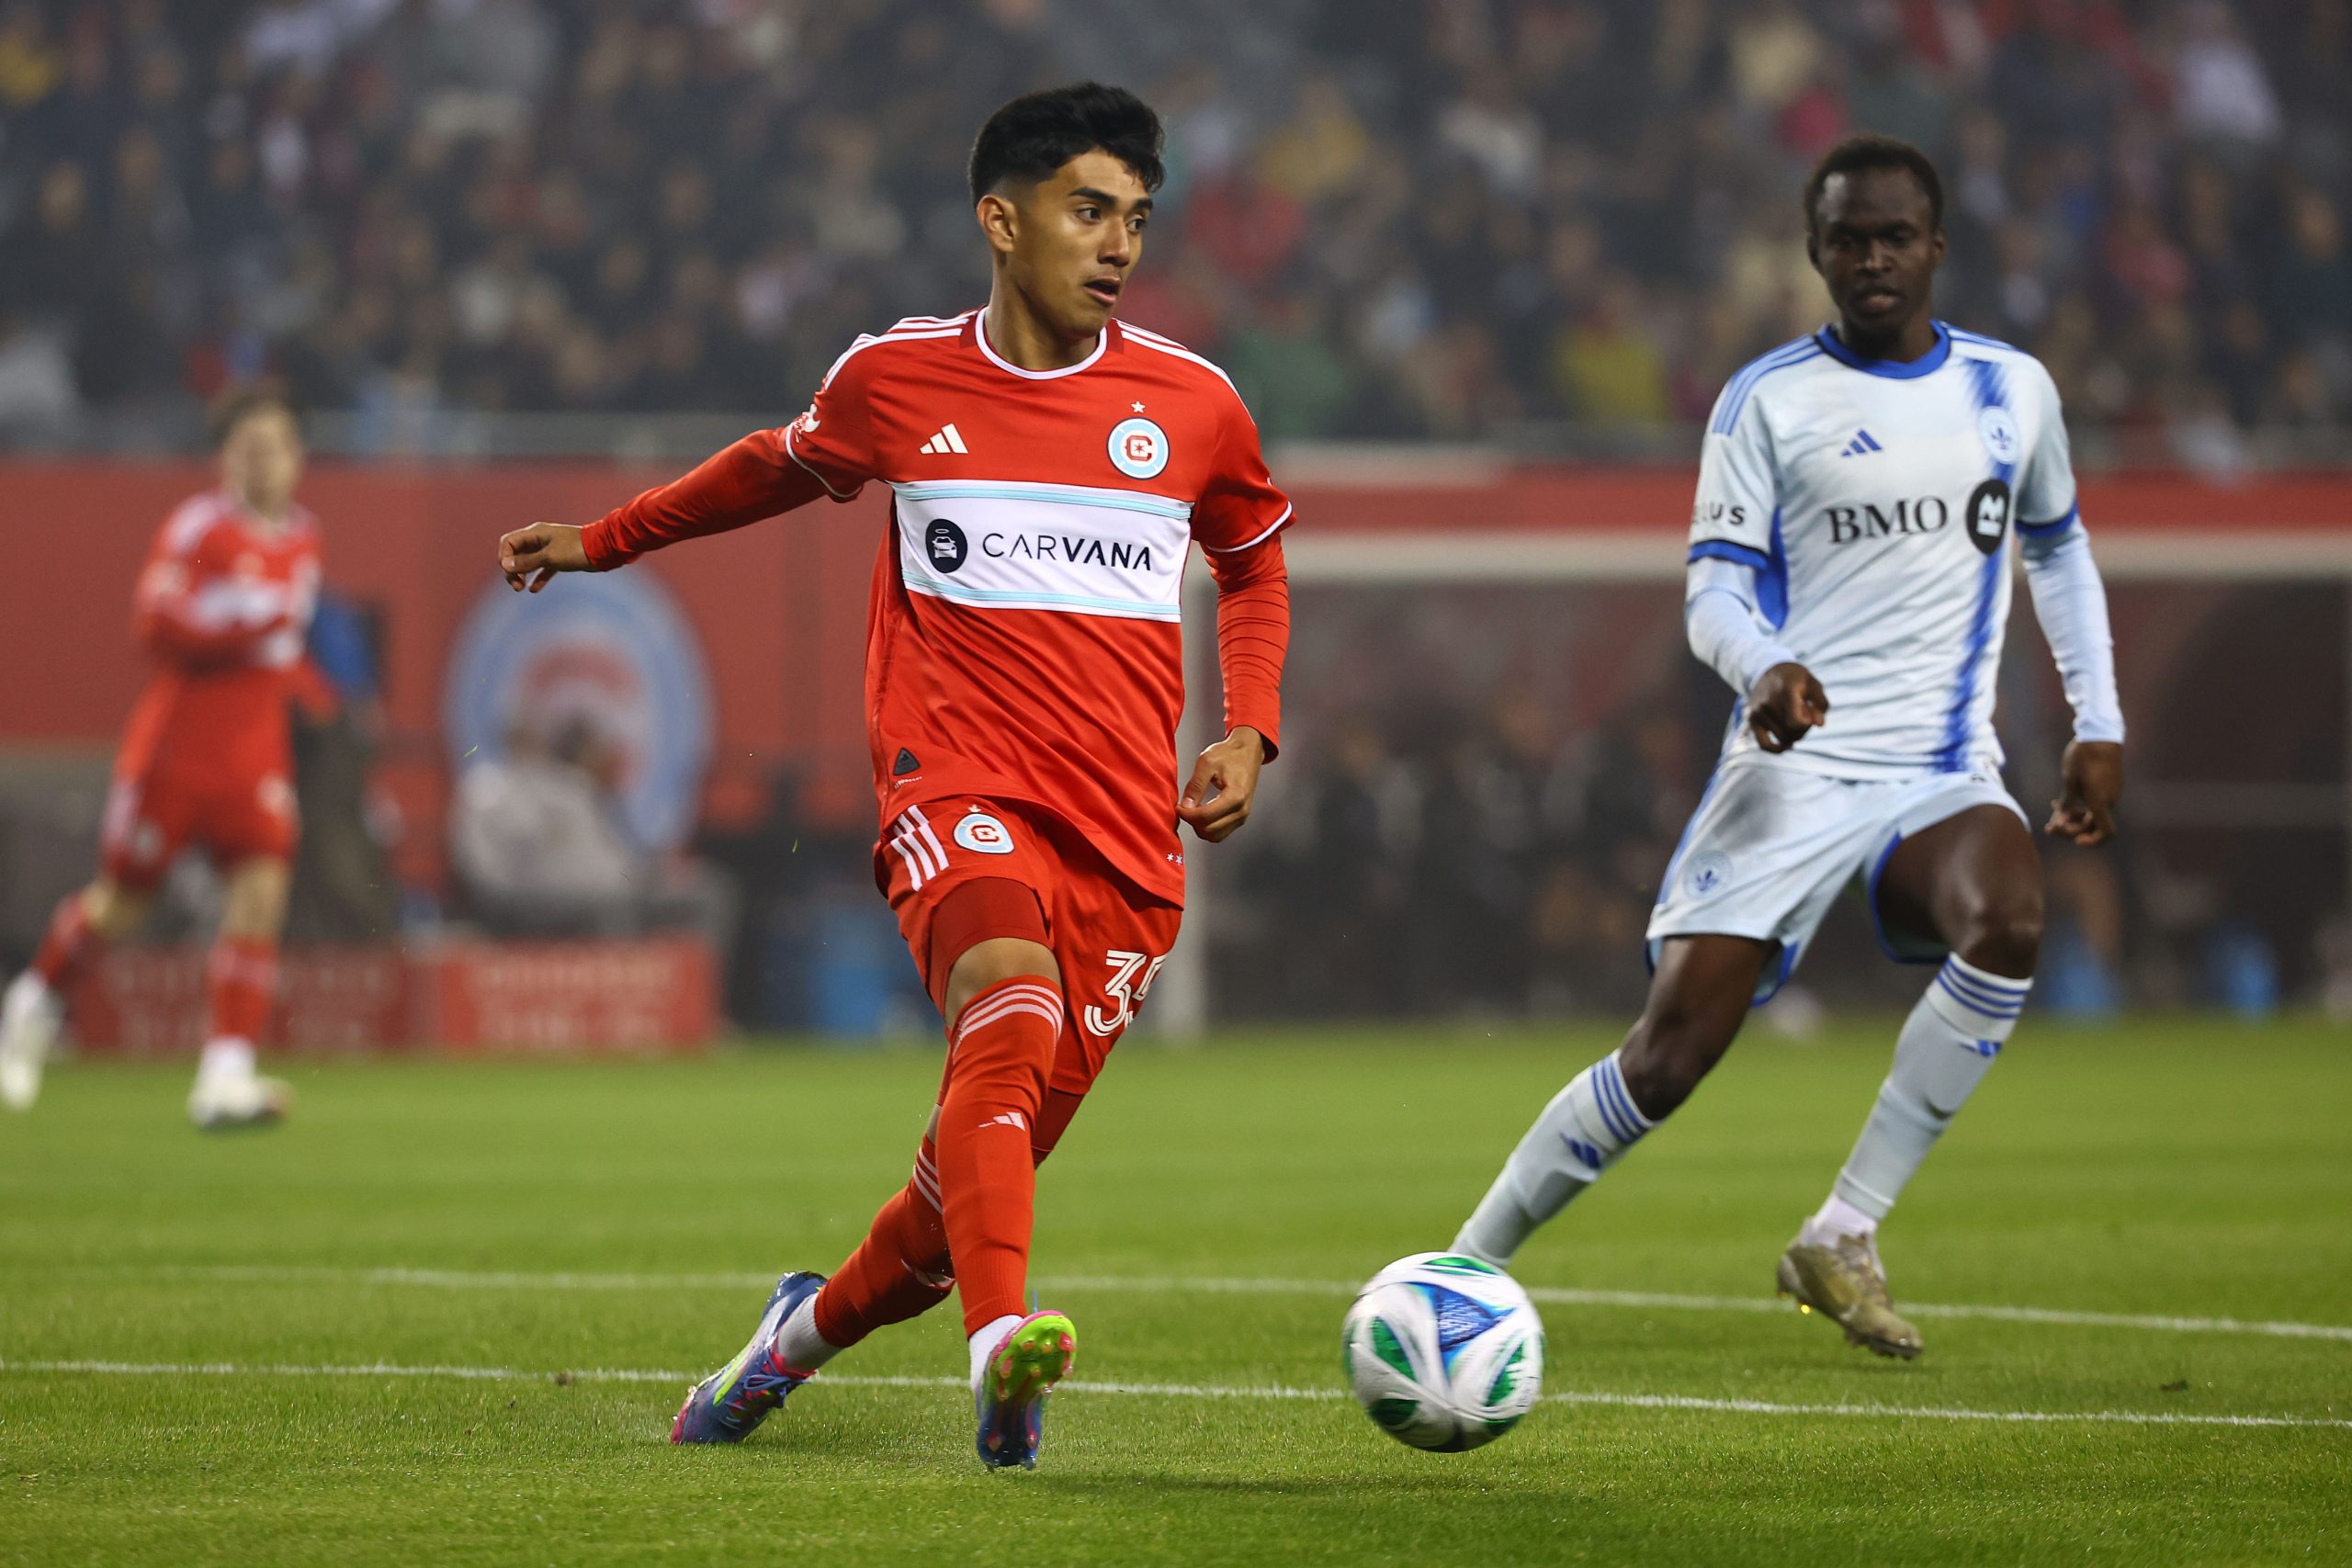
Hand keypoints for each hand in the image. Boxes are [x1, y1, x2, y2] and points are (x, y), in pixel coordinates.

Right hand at [498, 522, 589, 592]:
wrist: (604, 550)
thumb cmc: (576, 550)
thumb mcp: (549, 557)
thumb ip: (527, 562)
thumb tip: (504, 565)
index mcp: (535, 533)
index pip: (508, 542)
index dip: (504, 558)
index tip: (509, 573)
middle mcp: (540, 538)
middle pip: (516, 553)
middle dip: (511, 569)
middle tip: (516, 585)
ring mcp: (550, 548)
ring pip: (528, 561)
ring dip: (522, 574)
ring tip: (520, 588)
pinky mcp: (560, 558)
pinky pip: (543, 568)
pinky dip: (537, 578)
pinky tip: (534, 590)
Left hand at [1177, 727, 1266, 842]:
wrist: (1247, 751)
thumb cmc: (1230, 754)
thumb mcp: (1207, 762)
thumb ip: (1195, 785)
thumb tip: (1186, 805)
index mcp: (1235, 796)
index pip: (1205, 817)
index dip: (1187, 814)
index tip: (1178, 807)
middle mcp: (1242, 809)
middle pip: (1210, 830)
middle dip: (1192, 821)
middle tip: (1183, 808)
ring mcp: (1243, 815)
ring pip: (1215, 836)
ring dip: (1199, 827)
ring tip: (1192, 811)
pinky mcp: (1240, 817)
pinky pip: (1221, 832)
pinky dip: (1208, 827)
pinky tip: (1201, 813)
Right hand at [1747, 662, 1827, 752]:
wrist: (1766, 670)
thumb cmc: (1795, 678)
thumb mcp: (1812, 683)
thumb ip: (1820, 702)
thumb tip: (1819, 724)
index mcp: (1786, 691)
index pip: (1797, 722)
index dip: (1808, 723)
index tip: (1810, 713)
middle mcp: (1769, 702)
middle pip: (1791, 731)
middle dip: (1803, 729)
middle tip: (1805, 717)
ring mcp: (1759, 712)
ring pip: (1782, 738)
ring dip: (1793, 736)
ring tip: (1795, 723)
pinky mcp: (1752, 720)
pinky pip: (1764, 745)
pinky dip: (1777, 749)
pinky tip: (1786, 745)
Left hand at [2046, 740, 2122, 845]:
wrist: (2101, 735)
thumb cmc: (2083, 756)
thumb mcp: (2069, 780)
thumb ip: (2066, 803)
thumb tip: (2060, 822)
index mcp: (2100, 801)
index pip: (2105, 833)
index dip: (2092, 842)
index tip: (2075, 841)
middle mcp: (2109, 800)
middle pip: (2091, 825)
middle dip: (2070, 828)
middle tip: (2048, 827)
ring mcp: (2111, 793)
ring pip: (2092, 814)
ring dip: (2072, 817)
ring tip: (2053, 812)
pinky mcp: (2109, 786)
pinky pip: (2095, 803)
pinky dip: (2079, 806)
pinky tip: (2062, 802)